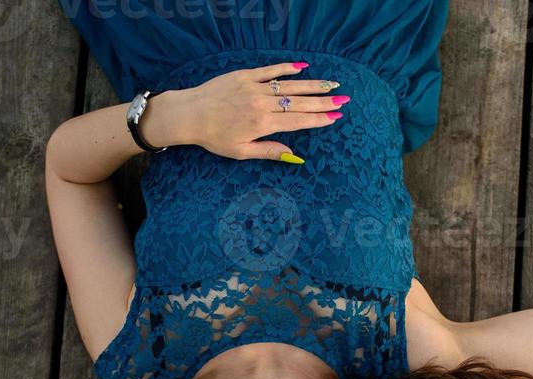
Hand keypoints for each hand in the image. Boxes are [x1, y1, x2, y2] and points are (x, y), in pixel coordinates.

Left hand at [149, 62, 344, 162]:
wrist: (189, 114)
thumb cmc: (214, 137)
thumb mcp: (241, 152)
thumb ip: (269, 151)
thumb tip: (294, 156)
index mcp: (263, 123)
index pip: (298, 121)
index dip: (319, 119)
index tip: (336, 117)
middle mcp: (262, 103)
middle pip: (299, 102)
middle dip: (324, 101)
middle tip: (343, 100)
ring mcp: (254, 86)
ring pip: (289, 85)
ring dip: (312, 85)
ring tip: (331, 85)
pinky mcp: (245, 75)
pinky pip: (270, 70)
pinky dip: (287, 68)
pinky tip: (303, 67)